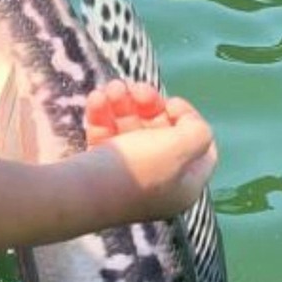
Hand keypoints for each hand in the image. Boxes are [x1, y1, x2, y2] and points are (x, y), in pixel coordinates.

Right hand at [84, 78, 215, 216]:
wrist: (82, 192)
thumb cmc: (140, 170)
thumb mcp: (183, 147)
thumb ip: (198, 131)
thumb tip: (186, 121)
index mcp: (183, 186)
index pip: (199, 149)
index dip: (188, 121)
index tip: (170, 103)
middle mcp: (157, 185)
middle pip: (161, 135)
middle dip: (149, 105)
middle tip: (137, 89)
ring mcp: (126, 178)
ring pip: (130, 130)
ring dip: (122, 104)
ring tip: (112, 88)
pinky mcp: (99, 171)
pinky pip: (105, 136)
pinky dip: (102, 114)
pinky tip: (96, 98)